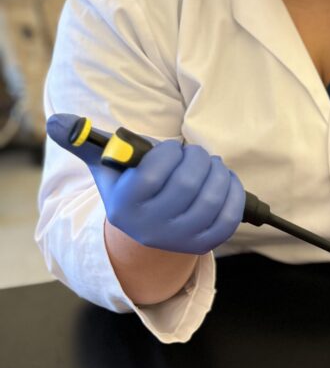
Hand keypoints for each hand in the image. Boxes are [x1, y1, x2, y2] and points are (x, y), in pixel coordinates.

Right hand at [46, 115, 244, 254]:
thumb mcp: (106, 166)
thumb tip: (57, 123)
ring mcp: (179, 240)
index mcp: (124, 206)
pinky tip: (225, 181)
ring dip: (218, 173)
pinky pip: (229, 217)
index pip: (152, 176)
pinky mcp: (204, 244)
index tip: (173, 148)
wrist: (146, 231)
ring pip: (212, 200)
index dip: (169, 154)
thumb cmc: (130, 187)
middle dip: (198, 159)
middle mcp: (150, 228)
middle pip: (187, 187)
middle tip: (196, 153)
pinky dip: (233, 193)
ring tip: (211, 165)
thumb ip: (83, 141)